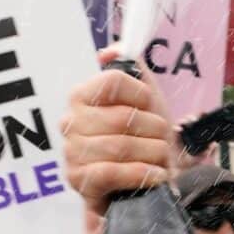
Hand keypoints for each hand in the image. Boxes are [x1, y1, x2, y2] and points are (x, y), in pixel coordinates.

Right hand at [61, 48, 175, 211]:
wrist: (147, 182)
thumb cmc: (145, 139)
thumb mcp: (145, 101)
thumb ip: (133, 70)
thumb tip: (109, 52)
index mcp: (82, 97)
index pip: (113, 81)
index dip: (142, 94)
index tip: (150, 107)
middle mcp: (70, 122)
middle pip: (123, 117)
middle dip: (154, 131)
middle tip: (162, 140)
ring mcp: (72, 153)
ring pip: (120, 146)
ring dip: (152, 154)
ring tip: (160, 159)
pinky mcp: (79, 181)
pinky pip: (110, 173)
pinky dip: (140, 174)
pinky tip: (155, 175)